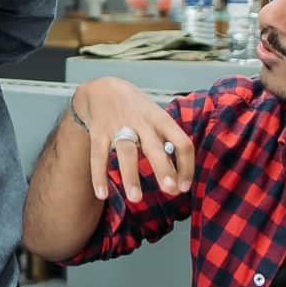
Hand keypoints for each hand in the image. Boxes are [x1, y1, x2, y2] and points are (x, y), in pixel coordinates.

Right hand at [71, 77, 193, 202]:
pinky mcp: (98, 131)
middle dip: (163, 168)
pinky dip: (99, 176)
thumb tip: (178, 177)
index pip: (181, 141)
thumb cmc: (136, 110)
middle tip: (170, 190)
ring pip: (126, 152)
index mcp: (161, 119)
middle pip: (155, 147)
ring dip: (131, 176)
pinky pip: (98, 155)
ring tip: (136, 198)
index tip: (184, 186)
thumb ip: (166, 144)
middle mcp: (142, 122)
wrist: (103, 88)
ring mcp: (119, 125)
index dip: (186, 165)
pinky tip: (102, 194)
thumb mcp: (156, 118)